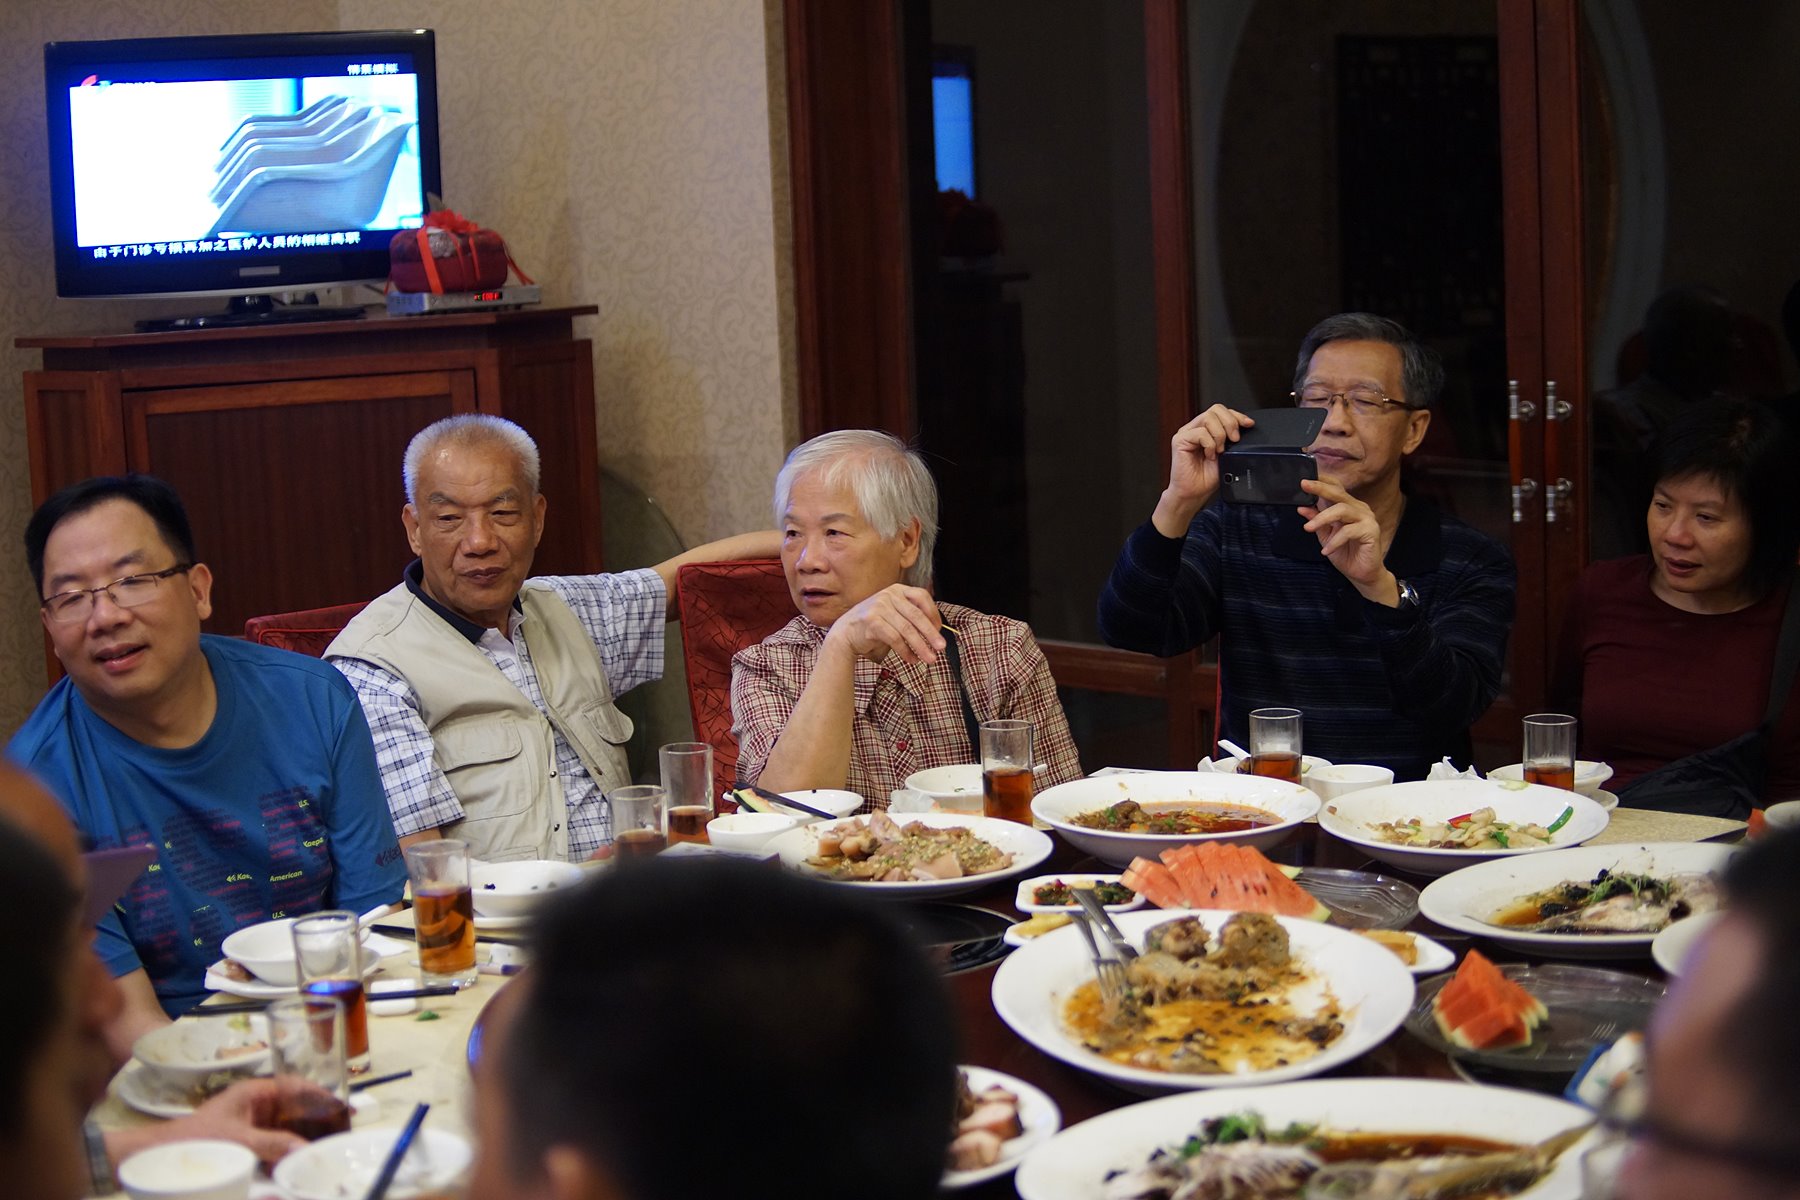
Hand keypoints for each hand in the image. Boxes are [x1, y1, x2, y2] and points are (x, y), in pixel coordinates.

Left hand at [112, 1076, 328, 1166]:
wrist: (160, 1156)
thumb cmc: (197, 1138)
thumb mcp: (238, 1140)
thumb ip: (272, 1144)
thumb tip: (305, 1150)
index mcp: (255, 1091)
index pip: (295, 1085)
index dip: (320, 1094)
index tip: (341, 1105)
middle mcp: (257, 1103)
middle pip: (295, 1105)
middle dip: (317, 1116)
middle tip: (340, 1128)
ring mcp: (252, 1122)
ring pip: (287, 1124)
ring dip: (304, 1135)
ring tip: (325, 1144)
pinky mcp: (247, 1140)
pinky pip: (276, 1141)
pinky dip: (288, 1149)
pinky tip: (297, 1159)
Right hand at [824, 584, 943, 664]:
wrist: (846, 633)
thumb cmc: (874, 625)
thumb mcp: (894, 613)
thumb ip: (911, 616)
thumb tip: (936, 630)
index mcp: (897, 590)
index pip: (922, 597)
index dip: (933, 613)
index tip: (939, 630)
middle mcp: (888, 595)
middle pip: (917, 615)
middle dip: (931, 633)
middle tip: (941, 647)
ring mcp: (879, 607)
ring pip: (907, 629)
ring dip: (921, 646)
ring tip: (930, 658)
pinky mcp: (872, 621)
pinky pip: (895, 639)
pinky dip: (906, 651)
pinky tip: (911, 659)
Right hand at [1152, 405, 1254, 536]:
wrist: (1194, 494)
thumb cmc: (1206, 478)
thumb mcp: (1227, 454)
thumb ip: (1232, 439)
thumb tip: (1244, 426)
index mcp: (1206, 429)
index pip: (1222, 412)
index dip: (1237, 415)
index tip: (1248, 424)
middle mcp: (1195, 428)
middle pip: (1216, 409)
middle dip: (1230, 423)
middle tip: (1234, 440)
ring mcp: (1187, 432)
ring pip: (1209, 418)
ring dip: (1219, 435)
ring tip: (1219, 451)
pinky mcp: (1179, 439)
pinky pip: (1201, 433)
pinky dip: (1209, 445)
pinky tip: (1209, 455)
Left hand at [1298, 478, 1398, 603]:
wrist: (1361, 574)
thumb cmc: (1345, 553)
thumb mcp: (1325, 536)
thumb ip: (1316, 521)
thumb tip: (1301, 507)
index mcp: (1348, 506)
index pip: (1335, 488)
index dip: (1322, 481)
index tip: (1304, 478)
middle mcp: (1359, 508)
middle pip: (1339, 493)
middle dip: (1320, 488)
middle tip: (1304, 485)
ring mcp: (1367, 518)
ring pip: (1342, 509)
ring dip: (1322, 518)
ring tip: (1308, 529)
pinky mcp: (1371, 531)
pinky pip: (1349, 531)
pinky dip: (1335, 541)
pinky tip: (1326, 551)